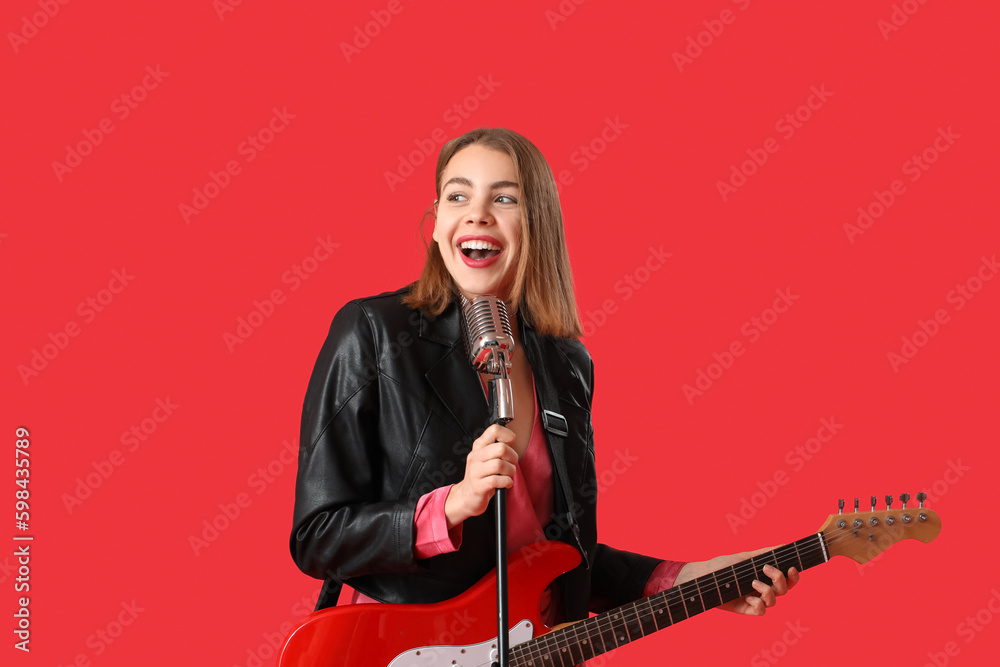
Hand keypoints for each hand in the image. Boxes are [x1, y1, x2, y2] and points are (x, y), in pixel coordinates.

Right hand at [444, 424, 517, 527]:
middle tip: (511, 464)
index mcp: (479, 446)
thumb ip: (497, 447)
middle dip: (512, 457)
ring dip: (510, 471)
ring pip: (500, 464)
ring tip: (508, 474)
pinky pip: (497, 480)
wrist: (467, 496)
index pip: (494, 430)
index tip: (510, 445)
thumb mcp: (487, 457)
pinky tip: (506, 483)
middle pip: (501, 448)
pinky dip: (507, 482)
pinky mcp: (478, 486)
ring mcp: (475, 471)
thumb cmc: (482, 476)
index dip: (508, 435)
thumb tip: (511, 439)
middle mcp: (475, 456)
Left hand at [674, 545, 799, 615]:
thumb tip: (782, 546)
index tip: (792, 567)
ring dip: (768, 591)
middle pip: (784, 590)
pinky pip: (761, 611)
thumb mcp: (744, 557)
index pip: (787, 580)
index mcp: (765, 577)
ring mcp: (755, 600)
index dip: (794, 576)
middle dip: (780, 579)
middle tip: (767, 569)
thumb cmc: (722, 566)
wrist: (703, 576)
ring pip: (774, 601)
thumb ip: (763, 554)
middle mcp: (763, 589)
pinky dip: (759, 604)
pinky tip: (749, 597)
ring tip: (753, 582)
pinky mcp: (746, 609)